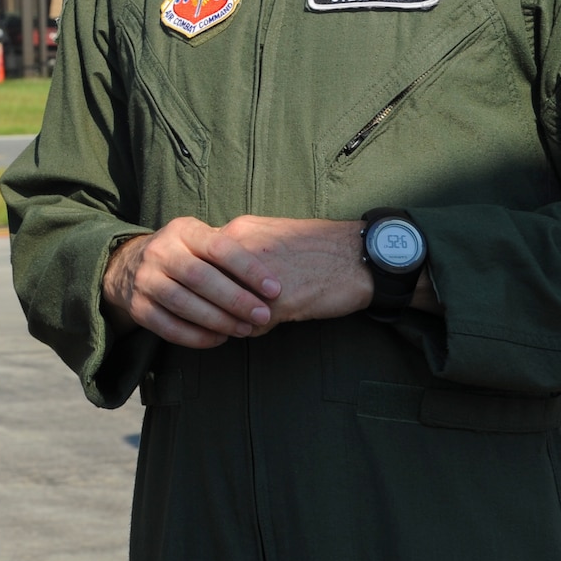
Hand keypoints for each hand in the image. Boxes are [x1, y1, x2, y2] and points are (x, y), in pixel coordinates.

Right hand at [102, 217, 278, 347]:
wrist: (129, 266)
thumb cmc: (184, 254)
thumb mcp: (200, 238)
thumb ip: (229, 249)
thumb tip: (277, 268)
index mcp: (182, 231)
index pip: (219, 247)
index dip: (249, 269)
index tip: (275, 289)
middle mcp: (160, 252)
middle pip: (200, 278)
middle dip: (236, 299)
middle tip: (263, 315)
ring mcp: (144, 280)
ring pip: (184, 304)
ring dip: (219, 320)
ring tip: (244, 329)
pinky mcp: (138, 308)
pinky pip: (169, 327)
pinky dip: (197, 337)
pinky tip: (219, 338)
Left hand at [212, 216, 372, 328]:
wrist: (360, 256)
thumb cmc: (318, 248)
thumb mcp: (272, 234)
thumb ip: (241, 249)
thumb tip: (216, 270)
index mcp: (239, 231)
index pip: (199, 263)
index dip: (205, 284)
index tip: (209, 294)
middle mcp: (243, 251)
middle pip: (207, 287)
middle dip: (213, 304)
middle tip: (224, 313)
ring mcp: (258, 277)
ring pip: (227, 309)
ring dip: (234, 319)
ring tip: (249, 319)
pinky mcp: (278, 303)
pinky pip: (252, 325)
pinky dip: (257, 329)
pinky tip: (271, 324)